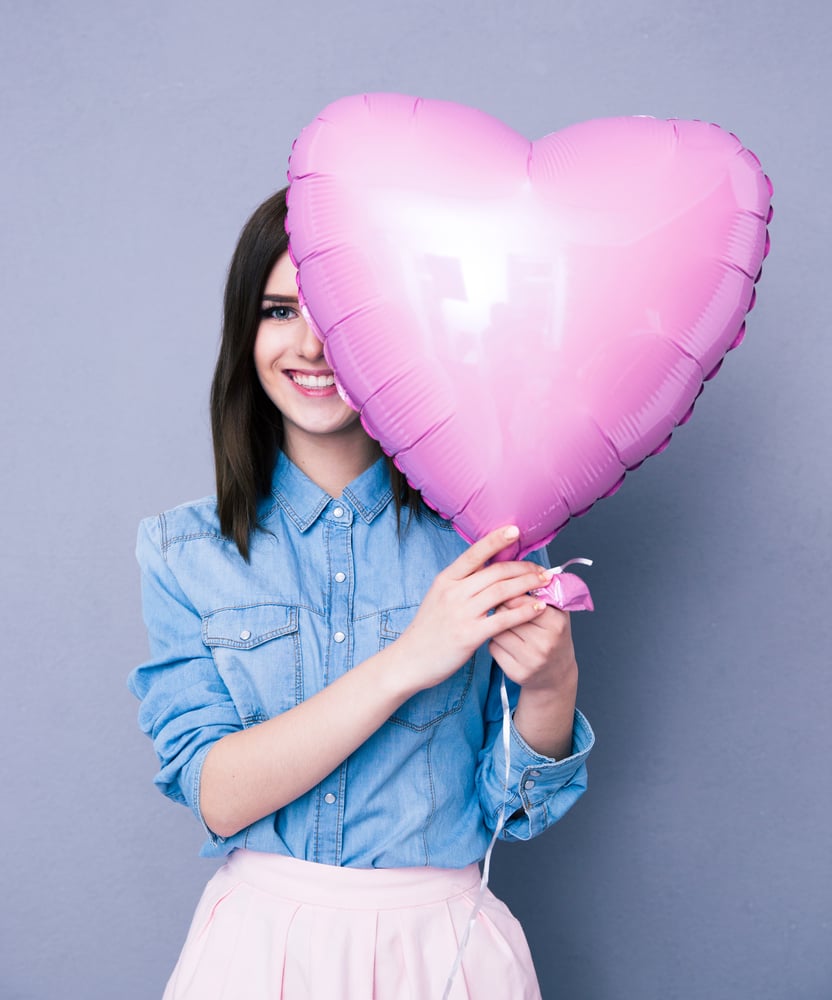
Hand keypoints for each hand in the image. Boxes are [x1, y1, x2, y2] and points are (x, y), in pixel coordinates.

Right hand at [391, 526, 550, 696]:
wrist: (410, 659)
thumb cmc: (428, 628)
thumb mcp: (439, 596)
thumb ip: (461, 582)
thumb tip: (488, 567)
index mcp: (446, 579)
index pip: (474, 553)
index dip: (496, 540)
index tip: (515, 530)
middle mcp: (453, 592)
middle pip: (495, 572)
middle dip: (523, 568)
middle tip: (542, 569)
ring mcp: (461, 613)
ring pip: (502, 592)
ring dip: (528, 585)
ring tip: (545, 583)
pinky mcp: (469, 635)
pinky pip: (502, 619)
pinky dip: (523, 612)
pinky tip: (537, 608)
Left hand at [489, 598, 577, 694]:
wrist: (556, 674)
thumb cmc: (553, 635)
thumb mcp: (558, 612)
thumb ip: (545, 591)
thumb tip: (523, 568)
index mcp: (556, 623)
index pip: (522, 600)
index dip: (511, 592)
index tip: (509, 590)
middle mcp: (545, 643)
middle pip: (506, 614)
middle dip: (502, 606)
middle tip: (504, 606)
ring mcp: (530, 660)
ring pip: (496, 630)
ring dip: (496, 624)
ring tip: (505, 624)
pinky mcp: (516, 673)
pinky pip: (493, 648)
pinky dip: (495, 642)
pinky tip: (505, 642)